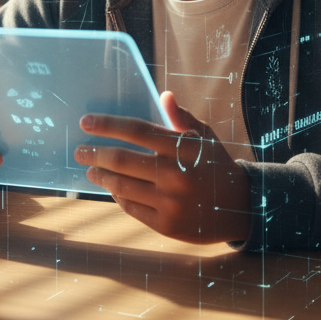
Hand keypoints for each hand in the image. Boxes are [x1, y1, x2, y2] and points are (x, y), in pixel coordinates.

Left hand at [73, 91, 250, 243]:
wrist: (241, 207)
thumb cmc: (216, 165)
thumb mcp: (205, 137)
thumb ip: (181, 118)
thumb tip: (164, 95)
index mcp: (183, 148)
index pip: (136, 131)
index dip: (107, 125)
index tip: (85, 123)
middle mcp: (174, 174)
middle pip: (122, 160)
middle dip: (94, 154)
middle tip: (80, 151)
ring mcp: (169, 202)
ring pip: (122, 186)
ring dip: (101, 176)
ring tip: (91, 170)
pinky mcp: (166, 224)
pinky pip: (131, 207)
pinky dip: (118, 196)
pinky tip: (112, 188)